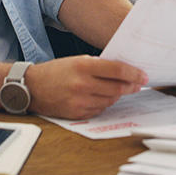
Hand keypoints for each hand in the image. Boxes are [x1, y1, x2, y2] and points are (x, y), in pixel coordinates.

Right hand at [25, 56, 148, 119]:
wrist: (32, 88)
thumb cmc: (56, 72)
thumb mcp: (76, 60)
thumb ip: (98, 65)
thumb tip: (123, 71)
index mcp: (83, 66)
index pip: (117, 71)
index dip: (134, 74)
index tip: (143, 75)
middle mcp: (82, 85)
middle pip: (117, 88)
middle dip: (131, 86)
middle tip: (138, 84)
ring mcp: (80, 101)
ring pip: (110, 100)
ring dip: (117, 95)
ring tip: (117, 88)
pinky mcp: (77, 114)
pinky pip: (99, 110)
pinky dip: (103, 103)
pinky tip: (100, 97)